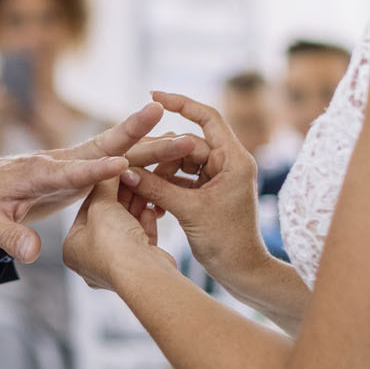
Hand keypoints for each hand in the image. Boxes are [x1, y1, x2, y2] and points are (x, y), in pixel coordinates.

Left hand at [0, 102, 189, 261]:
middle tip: (163, 115)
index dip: (94, 168)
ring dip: (149, 143)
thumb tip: (31, 254)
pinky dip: (143, 158)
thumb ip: (9, 237)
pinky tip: (174, 159)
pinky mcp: (81, 169)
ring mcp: (72, 163)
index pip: (69, 171)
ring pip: (116, 150)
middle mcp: (59, 162)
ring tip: (186, 138)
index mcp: (37, 174)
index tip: (120, 162)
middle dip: (133, 133)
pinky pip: (117, 161)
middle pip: (102, 147)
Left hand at [63, 178, 177, 290]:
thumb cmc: (114, 243)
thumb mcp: (102, 206)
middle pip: (107, 220)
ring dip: (135, 209)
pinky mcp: (138, 268)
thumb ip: (104, 186)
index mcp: (72, 249)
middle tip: (131, 177)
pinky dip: (145, 224)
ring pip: (125, 229)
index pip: (85, 211)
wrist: (143, 274)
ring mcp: (116, 266)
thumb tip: (108, 170)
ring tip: (143, 189)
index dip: (100, 190)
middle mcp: (91, 261)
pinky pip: (140, 240)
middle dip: (121, 199)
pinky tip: (151, 209)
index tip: (111, 174)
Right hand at [127, 90, 270, 283]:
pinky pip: (183, 180)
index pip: (207, 118)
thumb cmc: (226, 242)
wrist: (242, 272)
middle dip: (161, 153)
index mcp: (234, 160)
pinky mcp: (210, 193)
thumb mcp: (188, 211)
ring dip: (161, 174)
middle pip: (188, 144)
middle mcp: (229, 164)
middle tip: (133, 159)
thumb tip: (127, 171)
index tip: (154, 96)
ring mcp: (220, 178)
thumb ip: (156, 188)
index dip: (181, 104)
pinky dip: (166, 187)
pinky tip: (150, 200)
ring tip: (139, 185)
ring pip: (182, 163)